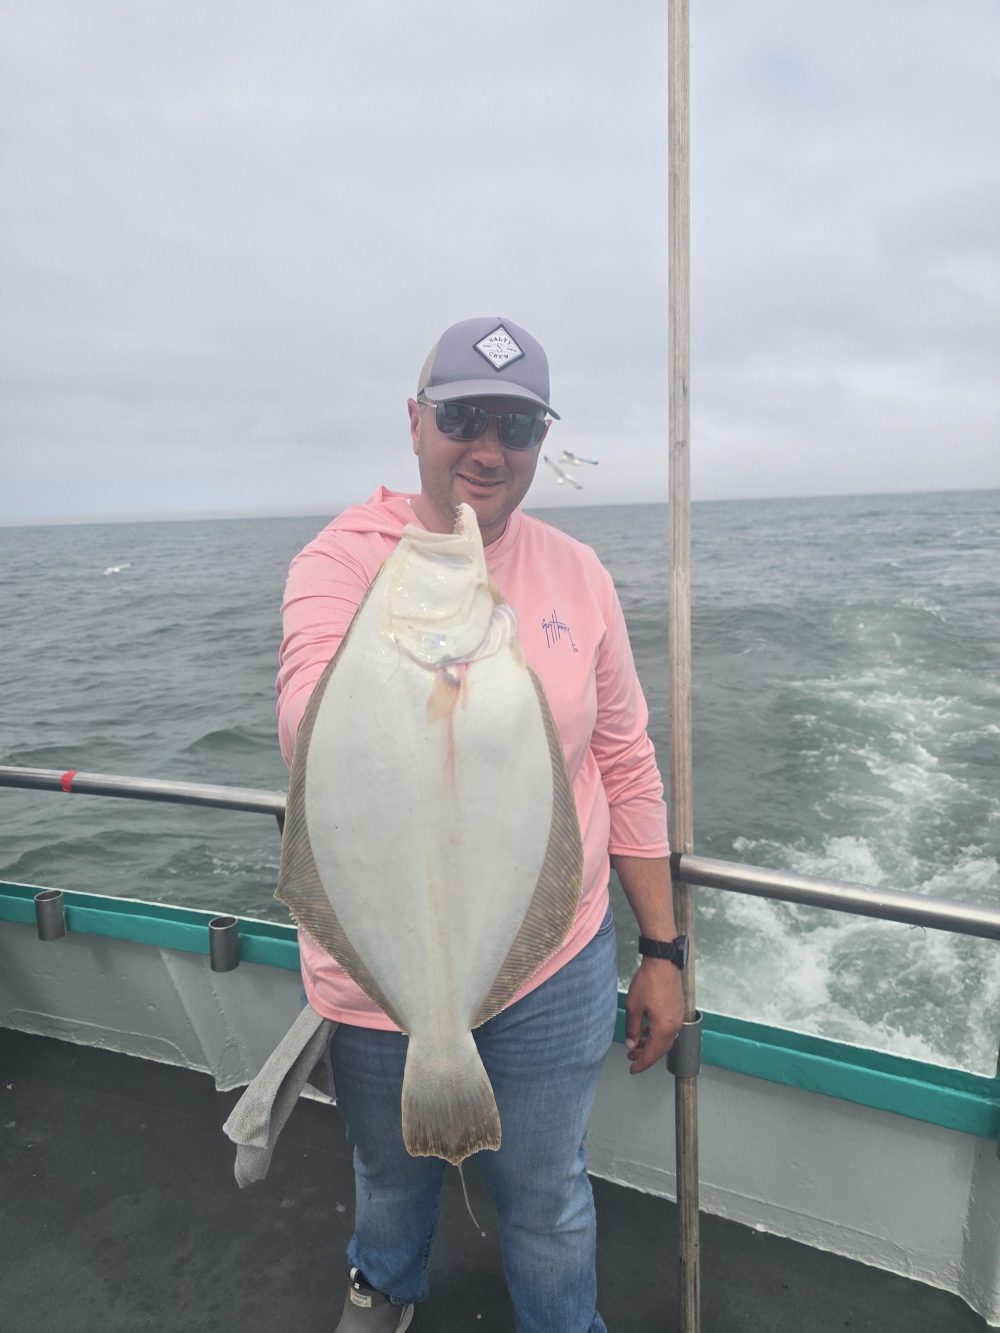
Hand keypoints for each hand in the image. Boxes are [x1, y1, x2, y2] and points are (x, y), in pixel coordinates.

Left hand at [623, 958, 684, 1073]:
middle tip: (632, 1058)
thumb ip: (632, 1029)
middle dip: (645, 1055)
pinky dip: (656, 1034)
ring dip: (650, 1044)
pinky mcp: (676, 1010)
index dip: (641, 1064)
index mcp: (664, 1029)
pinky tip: (646, 1030)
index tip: (633, 1069)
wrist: (662, 963)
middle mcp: (674, 1026)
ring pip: (664, 1039)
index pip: (652, 1054)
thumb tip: (631, 1043)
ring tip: (636, 1044)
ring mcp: (677, 1018)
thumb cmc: (649, 982)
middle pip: (660, 1049)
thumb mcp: (634, 1007)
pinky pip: (667, 1029)